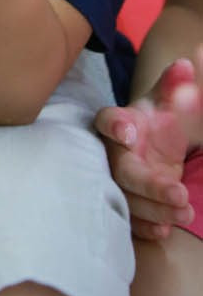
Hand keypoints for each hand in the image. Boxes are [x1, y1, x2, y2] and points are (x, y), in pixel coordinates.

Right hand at [95, 49, 202, 240]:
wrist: (152, 146)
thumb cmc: (157, 121)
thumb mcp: (167, 101)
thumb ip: (175, 85)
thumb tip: (186, 65)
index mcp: (120, 122)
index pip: (108, 120)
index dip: (116, 126)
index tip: (130, 133)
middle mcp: (113, 153)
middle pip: (122, 170)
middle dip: (150, 185)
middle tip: (180, 193)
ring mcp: (117, 181)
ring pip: (128, 200)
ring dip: (156, 210)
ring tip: (186, 210)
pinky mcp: (127, 203)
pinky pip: (130, 221)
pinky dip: (147, 228)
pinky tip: (166, 230)